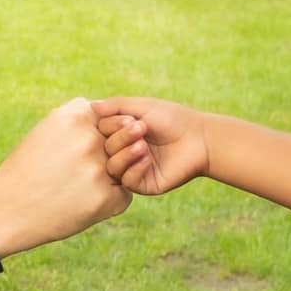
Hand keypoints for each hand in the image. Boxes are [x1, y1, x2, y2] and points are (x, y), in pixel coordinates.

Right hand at [0, 98, 130, 258]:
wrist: (7, 210)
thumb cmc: (27, 169)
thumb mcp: (46, 130)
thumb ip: (78, 120)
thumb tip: (117, 119)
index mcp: (74, 116)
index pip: (106, 117)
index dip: (94, 135)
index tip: (74, 147)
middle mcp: (90, 140)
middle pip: (117, 141)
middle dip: (105, 155)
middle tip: (75, 169)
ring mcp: (100, 170)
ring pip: (124, 168)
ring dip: (109, 177)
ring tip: (77, 186)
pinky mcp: (107, 199)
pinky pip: (122, 194)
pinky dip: (107, 200)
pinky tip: (80, 203)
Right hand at [93, 97, 209, 196]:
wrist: (200, 139)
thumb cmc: (173, 119)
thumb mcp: (143, 107)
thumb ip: (116, 106)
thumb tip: (91, 106)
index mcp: (121, 133)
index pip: (101, 132)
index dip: (111, 126)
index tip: (131, 119)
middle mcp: (124, 151)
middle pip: (105, 149)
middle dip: (121, 138)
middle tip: (141, 128)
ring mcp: (132, 169)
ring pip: (112, 167)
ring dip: (125, 154)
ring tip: (144, 145)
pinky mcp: (144, 184)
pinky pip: (127, 182)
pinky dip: (134, 169)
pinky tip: (148, 159)